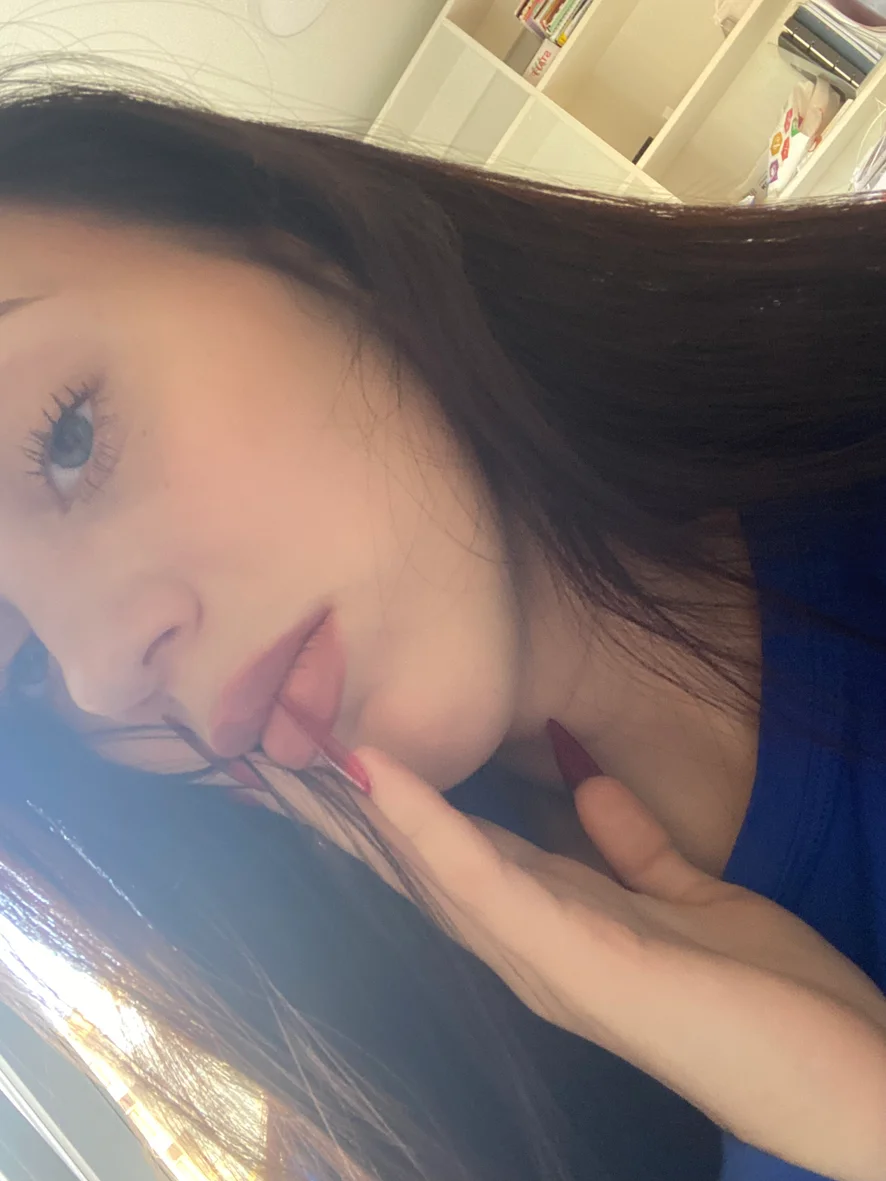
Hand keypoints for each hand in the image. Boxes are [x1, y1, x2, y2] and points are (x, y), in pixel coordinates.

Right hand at [349, 748, 885, 1180]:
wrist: (851, 1081)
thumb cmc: (779, 1002)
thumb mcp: (696, 900)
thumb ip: (634, 848)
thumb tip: (584, 786)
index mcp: (565, 930)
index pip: (470, 862)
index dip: (411, 811)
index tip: (356, 756)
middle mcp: (538, 950)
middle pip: (435, 872)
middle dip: (368, 816)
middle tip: (296, 755)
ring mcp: (550, 959)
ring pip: (440, 873)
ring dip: (378, 814)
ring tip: (315, 756)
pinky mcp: (576, 958)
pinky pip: (486, 880)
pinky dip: (431, 828)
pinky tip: (385, 779)